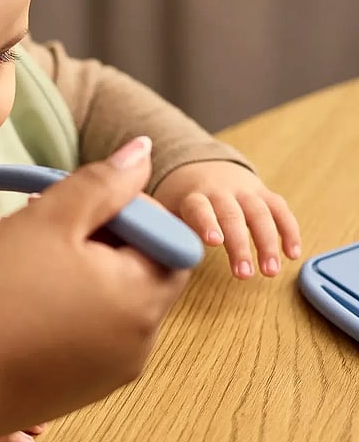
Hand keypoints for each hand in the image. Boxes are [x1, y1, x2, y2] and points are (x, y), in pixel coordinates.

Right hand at [0, 136, 189, 441]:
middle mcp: (139, 345)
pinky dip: (66, 311)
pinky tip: (18, 303)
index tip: (81, 201)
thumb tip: (145, 152)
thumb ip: (102, 183)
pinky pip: (87, 338)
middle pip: (143, 273)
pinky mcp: (75, 392)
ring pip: (111, 305)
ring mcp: (108, 375)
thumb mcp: (46, 221)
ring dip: (82, 273)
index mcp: (142, 300)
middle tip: (46, 222)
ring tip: (25, 262)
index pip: (172, 240)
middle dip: (102, 238)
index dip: (133, 210)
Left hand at [152, 161, 300, 278]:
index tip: (213, 242)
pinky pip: (279, 209)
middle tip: (244, 274)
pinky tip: (292, 254)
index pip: (199, 207)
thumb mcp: (164, 211)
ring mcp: (244, 191)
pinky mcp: (263, 193)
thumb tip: (148, 257)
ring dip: (268, 242)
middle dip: (240, 244)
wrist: (199, 166)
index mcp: (192, 196)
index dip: (206, 222)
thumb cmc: (179, 201)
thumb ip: (161, 230)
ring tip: (270, 272)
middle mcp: (220, 191)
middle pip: (232, 215)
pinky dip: (289, 230)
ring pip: (260, 213)